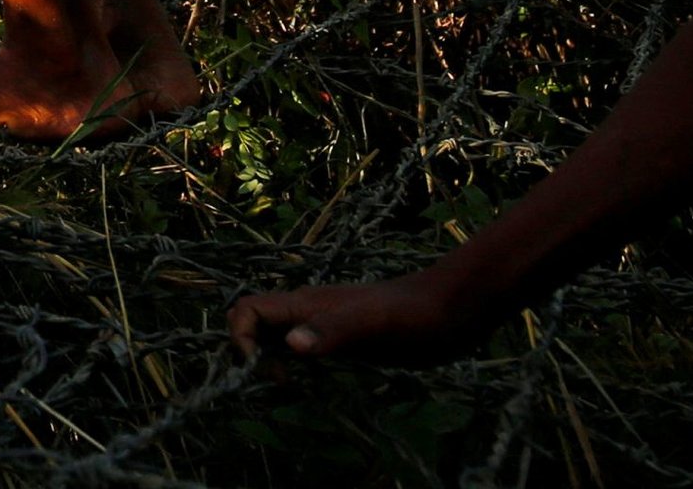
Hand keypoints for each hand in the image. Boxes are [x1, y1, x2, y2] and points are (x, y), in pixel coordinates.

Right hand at [227, 270, 488, 368]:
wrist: (451, 309)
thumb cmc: (413, 313)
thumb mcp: (373, 324)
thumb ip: (333, 331)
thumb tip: (291, 347)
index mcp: (305, 304)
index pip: (248, 310)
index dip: (242, 338)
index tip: (271, 372)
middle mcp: (307, 312)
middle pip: (256, 324)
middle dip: (250, 353)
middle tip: (281, 384)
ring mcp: (324, 326)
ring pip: (276, 337)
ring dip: (269, 360)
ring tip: (290, 388)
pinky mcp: (342, 340)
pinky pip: (301, 349)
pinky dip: (293, 366)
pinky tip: (313, 384)